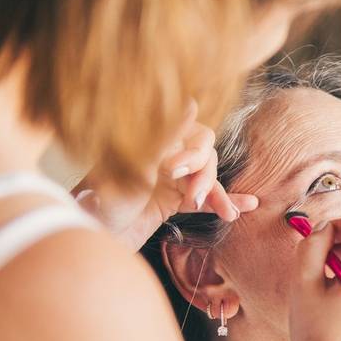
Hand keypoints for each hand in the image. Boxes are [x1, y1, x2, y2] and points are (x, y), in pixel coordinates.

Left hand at [73, 101, 258, 250]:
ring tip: (225, 214)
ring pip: (207, 177)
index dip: (192, 152)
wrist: (93, 240)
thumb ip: (166, 135)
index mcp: (152, 139)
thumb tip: (192, 100)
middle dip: (203, 177)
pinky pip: (205, 198)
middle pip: (205, 156)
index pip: (193, 132)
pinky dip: (225, 201)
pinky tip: (247, 206)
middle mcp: (163, 154)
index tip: (175, 171)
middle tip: (190, 198)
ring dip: (217, 194)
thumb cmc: (104, 201)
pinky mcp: (173, 200)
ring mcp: (170, 178)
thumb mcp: (135, 166)